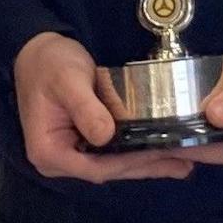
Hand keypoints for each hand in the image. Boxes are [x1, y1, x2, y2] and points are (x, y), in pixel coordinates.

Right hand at [11, 31, 195, 184]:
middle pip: (109, 170)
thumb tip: (105, 136)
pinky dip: (138, 153)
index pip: (95, 167)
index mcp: (49, 151)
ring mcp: (73, 153)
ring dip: (148, 164)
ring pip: (115, 164)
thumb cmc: (49, 63)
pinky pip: (113, 153)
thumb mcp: (67, 80)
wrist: (37, 51)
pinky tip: (164, 154)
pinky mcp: (85, 143)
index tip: (157, 154)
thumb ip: (85, 108)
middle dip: (146, 167)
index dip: (127, 163)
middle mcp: (60, 160)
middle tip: (184, 164)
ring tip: (184, 164)